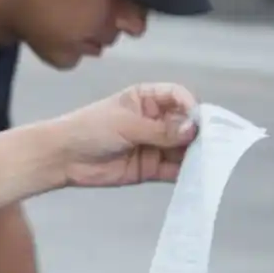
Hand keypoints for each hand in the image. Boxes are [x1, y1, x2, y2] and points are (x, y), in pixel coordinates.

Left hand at [55, 83, 198, 187]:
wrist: (62, 157)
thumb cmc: (89, 129)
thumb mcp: (125, 124)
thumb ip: (159, 130)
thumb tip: (192, 129)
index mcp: (146, 99)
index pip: (178, 96)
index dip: (191, 107)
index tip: (198, 121)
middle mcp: (154, 120)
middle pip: (185, 124)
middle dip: (198, 134)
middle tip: (211, 145)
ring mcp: (153, 144)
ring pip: (183, 148)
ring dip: (195, 155)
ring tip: (207, 162)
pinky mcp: (150, 167)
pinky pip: (174, 169)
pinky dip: (185, 173)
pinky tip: (195, 175)